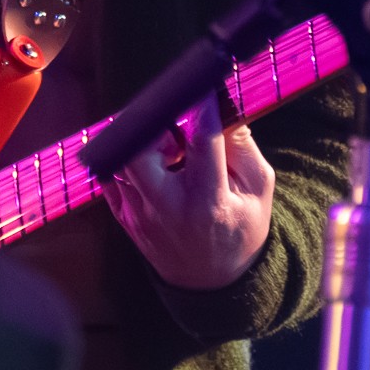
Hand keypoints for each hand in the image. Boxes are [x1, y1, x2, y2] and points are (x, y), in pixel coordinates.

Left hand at [103, 97, 273, 289]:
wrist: (214, 281)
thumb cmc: (241, 228)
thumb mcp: (258, 189)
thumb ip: (242, 146)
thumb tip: (224, 106)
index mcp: (210, 200)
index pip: (202, 141)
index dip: (202, 107)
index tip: (203, 89)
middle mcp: (169, 209)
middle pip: (139, 152)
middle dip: (153, 126)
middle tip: (172, 124)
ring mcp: (141, 216)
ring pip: (121, 162)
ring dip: (140, 143)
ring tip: (165, 148)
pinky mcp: (125, 219)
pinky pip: (111, 177)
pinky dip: (126, 160)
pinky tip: (151, 163)